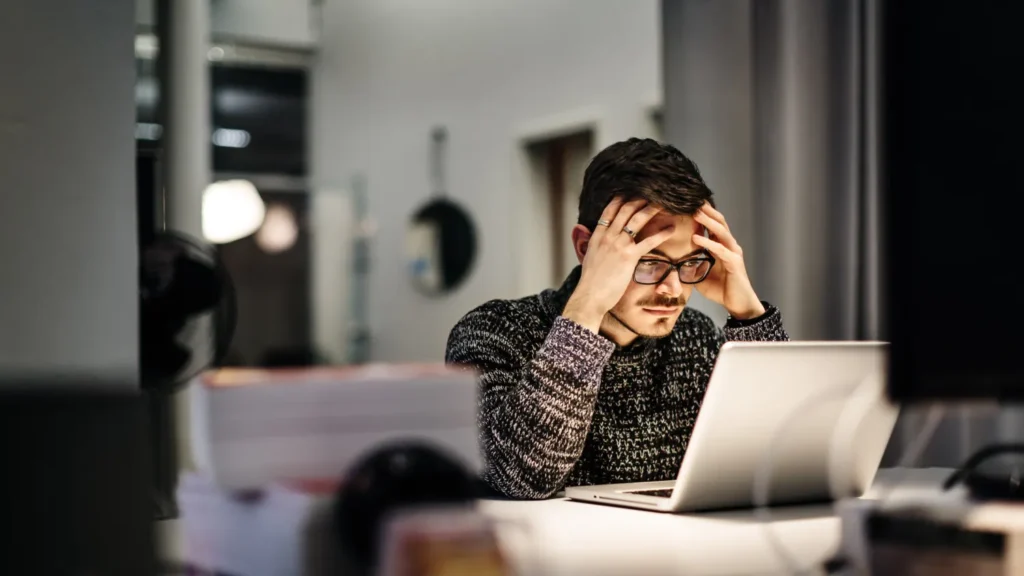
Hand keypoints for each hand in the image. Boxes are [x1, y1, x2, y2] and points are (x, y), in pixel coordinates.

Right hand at [563, 198, 675, 332]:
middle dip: (639, 199)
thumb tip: (592, 240)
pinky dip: (662, 233)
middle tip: (652, 193)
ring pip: (637, 220)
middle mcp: (608, 236)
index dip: (621, 199)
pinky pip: (649, 241)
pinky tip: (671, 229)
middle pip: (625, 210)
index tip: (630, 192)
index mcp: (597, 236)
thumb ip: (592, 245)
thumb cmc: (590, 282)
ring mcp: (619, 245)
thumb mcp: (588, 258)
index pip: (609, 210)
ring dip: (651, 209)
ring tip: (664, 203)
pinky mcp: (629, 257)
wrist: (589, 295)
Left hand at [692, 203, 765, 319]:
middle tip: (692, 200)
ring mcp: (733, 253)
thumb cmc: (721, 289)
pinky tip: (696, 238)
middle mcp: (729, 246)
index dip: (702, 215)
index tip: (688, 204)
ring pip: (721, 232)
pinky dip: (708, 243)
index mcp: (721, 246)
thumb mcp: (700, 275)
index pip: (712, 225)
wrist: (738, 304)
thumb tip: (672, 263)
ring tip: (695, 213)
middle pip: (719, 222)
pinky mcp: (734, 263)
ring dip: (708, 221)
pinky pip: (720, 250)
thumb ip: (690, 266)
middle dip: (706, 211)